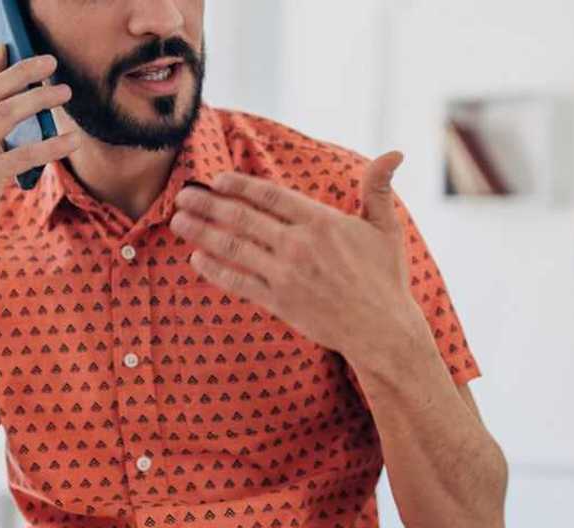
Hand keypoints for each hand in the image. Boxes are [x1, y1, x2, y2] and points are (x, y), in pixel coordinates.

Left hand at [169, 151, 420, 357]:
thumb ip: (378, 188)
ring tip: (178, 221)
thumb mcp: (385, 229)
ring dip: (201, 232)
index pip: (270, 195)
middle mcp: (299, 245)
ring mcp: (286, 275)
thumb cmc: (384, 277)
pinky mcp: (278, 302)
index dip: (239, 185)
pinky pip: (238, 281)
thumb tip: (395, 152)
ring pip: (233, 247)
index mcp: (322, 222)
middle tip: (183, 195)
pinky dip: (214, 269)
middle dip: (207, 204)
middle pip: (242, 218)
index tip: (216, 179)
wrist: (381, 330)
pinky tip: (197, 258)